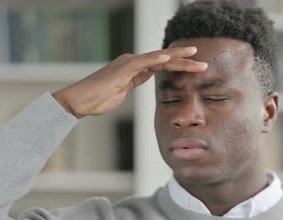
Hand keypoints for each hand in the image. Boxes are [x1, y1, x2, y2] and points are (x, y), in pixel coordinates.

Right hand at [52, 47, 206, 118]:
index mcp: (134, 68)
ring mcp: (128, 63)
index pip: (161, 65)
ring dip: (177, 57)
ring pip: (157, 58)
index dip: (179, 65)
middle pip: (163, 59)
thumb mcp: (122, 90)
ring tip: (194, 55)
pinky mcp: (122, 68)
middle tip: (203, 61)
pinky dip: (155, 59)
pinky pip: (142, 62)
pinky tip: (168, 58)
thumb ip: (135, 81)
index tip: (195, 68)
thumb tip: (146, 77)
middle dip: (184, 59)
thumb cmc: (98, 98)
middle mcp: (132, 62)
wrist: (80, 101)